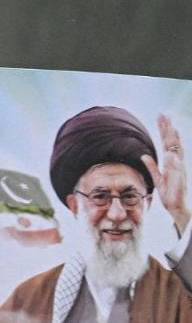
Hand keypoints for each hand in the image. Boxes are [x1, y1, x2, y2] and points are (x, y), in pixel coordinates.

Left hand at [141, 114, 188, 234]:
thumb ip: (152, 167)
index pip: (167, 141)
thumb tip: (144, 156)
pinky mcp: (180, 181)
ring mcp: (180, 171)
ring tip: (172, 129)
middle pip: (173, 142)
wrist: (176, 207)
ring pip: (177, 153)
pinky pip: (178, 171)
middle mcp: (177, 163)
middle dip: (168, 129)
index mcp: (171, 162)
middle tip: (164, 115)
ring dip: (175, 141)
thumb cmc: (169, 193)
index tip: (160, 116)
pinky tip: (172, 155)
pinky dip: (175, 163)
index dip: (164, 129)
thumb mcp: (158, 179)